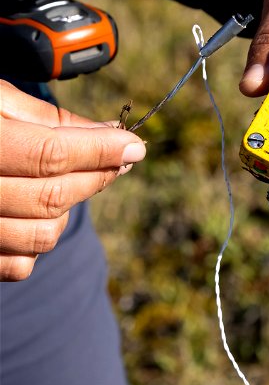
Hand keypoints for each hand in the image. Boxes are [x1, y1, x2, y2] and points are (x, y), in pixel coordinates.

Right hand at [0, 81, 146, 280]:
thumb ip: (45, 119)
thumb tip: (109, 132)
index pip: (48, 155)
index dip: (99, 151)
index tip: (134, 144)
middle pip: (50, 197)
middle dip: (94, 177)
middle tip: (116, 158)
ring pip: (42, 236)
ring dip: (66, 210)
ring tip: (65, 181)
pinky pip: (19, 265)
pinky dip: (37, 243)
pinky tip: (33, 213)